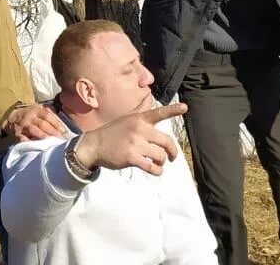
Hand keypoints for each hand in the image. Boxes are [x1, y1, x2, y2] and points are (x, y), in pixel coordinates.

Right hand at [2, 102, 67, 140]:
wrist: (10, 116)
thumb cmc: (28, 114)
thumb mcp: (37, 109)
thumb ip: (49, 112)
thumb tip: (62, 120)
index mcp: (36, 110)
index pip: (48, 116)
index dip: (56, 123)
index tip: (64, 131)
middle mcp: (30, 117)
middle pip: (42, 124)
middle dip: (53, 132)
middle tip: (61, 139)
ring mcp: (23, 126)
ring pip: (34, 131)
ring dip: (44, 137)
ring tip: (52, 144)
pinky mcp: (17, 134)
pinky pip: (23, 139)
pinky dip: (29, 143)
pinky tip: (36, 148)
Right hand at [71, 102, 186, 174]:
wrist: (94, 145)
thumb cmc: (113, 132)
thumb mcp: (126, 119)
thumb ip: (141, 116)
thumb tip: (151, 108)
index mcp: (139, 119)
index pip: (158, 113)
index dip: (173, 110)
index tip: (185, 108)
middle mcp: (139, 129)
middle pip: (166, 141)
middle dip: (172, 152)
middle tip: (172, 157)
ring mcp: (135, 143)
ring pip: (160, 155)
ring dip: (161, 162)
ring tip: (157, 164)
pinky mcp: (131, 157)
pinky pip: (151, 166)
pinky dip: (156, 171)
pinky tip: (155, 170)